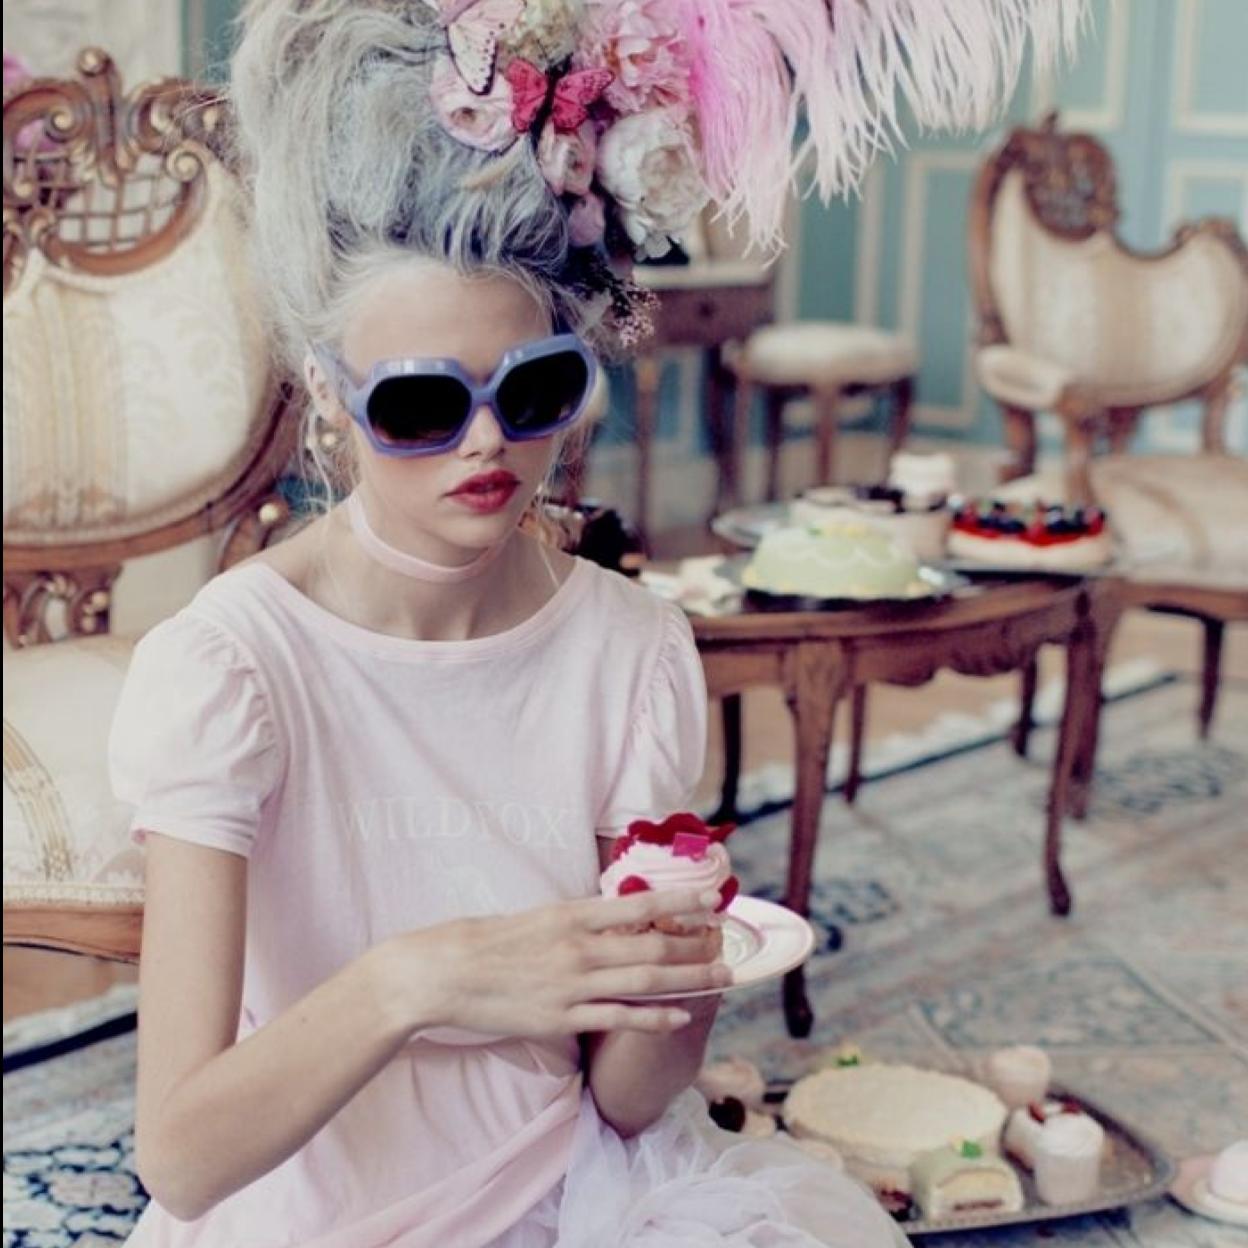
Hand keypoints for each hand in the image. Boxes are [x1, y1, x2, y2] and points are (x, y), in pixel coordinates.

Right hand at [381, 887, 730, 1038]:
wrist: (444, 972)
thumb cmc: (486, 941)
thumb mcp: (537, 917)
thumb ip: (578, 921)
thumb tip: (614, 918)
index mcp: (571, 914)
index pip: (639, 903)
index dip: (681, 900)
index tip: (713, 896)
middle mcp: (579, 947)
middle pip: (653, 944)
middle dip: (697, 945)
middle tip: (729, 944)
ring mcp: (572, 985)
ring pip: (645, 980)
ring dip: (689, 979)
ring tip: (722, 977)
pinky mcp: (561, 1019)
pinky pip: (619, 1018)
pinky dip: (655, 1018)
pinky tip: (682, 1016)